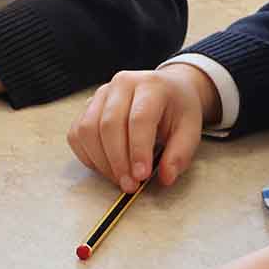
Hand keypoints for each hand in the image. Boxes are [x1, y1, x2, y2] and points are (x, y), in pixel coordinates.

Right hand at [67, 64, 216, 193]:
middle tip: (130, 185)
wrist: (168, 90)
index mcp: (151, 85)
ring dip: (101, 161)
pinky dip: (87, 156)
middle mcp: (122, 84)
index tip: (141, 176)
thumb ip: (180, 154)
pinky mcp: (88, 106)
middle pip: (109, 124)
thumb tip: (166, 177)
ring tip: (120, 178)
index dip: (138, 150)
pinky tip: (106, 167)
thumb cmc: (177, 109)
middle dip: (118, 161)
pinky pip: (77, 133)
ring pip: (88, 129)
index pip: (139, 118)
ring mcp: (101, 93)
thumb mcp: (191, 130)